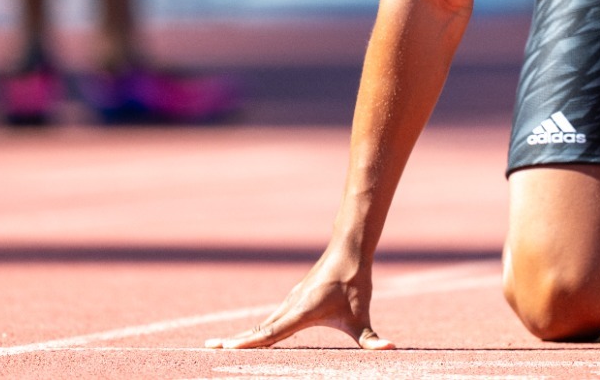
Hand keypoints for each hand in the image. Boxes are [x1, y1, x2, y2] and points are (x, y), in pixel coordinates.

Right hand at [203, 254, 391, 350]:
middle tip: (208, 348)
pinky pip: (270, 320)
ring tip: (219, 346)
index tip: (226, 349)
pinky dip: (255, 331)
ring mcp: (289, 304)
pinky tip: (249, 339)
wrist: (349, 251)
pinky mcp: (293, 301)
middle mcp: (290, 308)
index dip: (249, 343)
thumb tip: (391, 349)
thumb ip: (372, 339)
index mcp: (301, 313)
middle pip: (257, 330)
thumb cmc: (355, 284)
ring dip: (241, 336)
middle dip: (233, 341)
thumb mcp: (363, 316)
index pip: (270, 333)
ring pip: (262, 324)